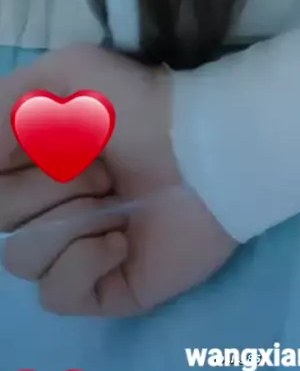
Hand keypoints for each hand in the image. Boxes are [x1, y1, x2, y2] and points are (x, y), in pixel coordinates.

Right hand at [0, 44, 237, 315]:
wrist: (207, 146)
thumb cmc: (140, 106)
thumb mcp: (64, 75)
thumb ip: (3, 106)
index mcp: (37, 164)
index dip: (13, 164)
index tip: (48, 141)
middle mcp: (50, 208)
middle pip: (0, 219)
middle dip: (47, 187)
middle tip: (102, 170)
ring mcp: (76, 252)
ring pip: (21, 258)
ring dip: (68, 221)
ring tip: (116, 201)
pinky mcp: (107, 289)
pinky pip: (57, 295)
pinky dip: (83, 262)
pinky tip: (122, 239)